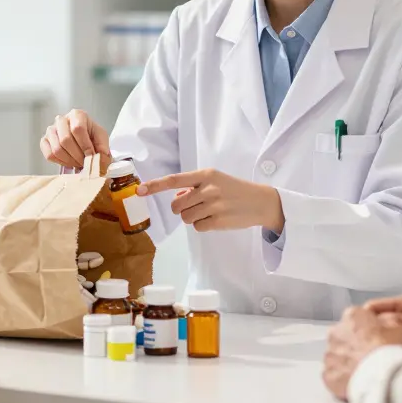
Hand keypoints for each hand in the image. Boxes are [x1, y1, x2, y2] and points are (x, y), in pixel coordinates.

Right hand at [40, 109, 110, 169]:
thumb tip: (100, 160)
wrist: (83, 138)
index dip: (85, 145)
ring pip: (57, 149)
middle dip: (77, 156)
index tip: (91, 155)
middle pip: (65, 140)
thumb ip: (103, 147)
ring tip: (79, 163)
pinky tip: (69, 162)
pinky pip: (49, 155)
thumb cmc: (91, 135)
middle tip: (85, 163)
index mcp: (77, 114)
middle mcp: (61, 120)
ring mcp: (50, 130)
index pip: (77, 128)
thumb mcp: (101, 137)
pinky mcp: (44, 141)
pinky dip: (61, 162)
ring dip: (70, 161)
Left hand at [138, 169, 283, 232]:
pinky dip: (203, 226)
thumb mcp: (216, 181)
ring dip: (193, 218)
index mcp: (205, 175)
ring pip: (185, 218)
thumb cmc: (235, 190)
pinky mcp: (218, 221)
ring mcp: (213, 205)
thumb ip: (194, 188)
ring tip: (210, 212)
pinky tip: (217, 219)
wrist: (261, 202)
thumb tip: (175, 198)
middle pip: (176, 206)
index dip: (155, 186)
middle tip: (197, 206)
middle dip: (182, 209)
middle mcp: (207, 188)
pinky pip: (197, 227)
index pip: (174, 180)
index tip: (140, 190)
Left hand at [323, 307, 401, 401]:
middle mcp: (336, 332)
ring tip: (365, 371)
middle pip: (344, 336)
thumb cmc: (391, 351)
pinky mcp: (329, 374)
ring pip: (337, 356)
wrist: (383, 377)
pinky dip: (343, 379)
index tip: (376, 339)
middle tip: (371, 356)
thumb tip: (383, 322)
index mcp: (352, 316)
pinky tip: (357, 382)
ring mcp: (330, 354)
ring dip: (348, 362)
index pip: (357, 318)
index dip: (368, 330)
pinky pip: (334, 375)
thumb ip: (386, 321)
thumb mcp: (399, 327)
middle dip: (355, 345)